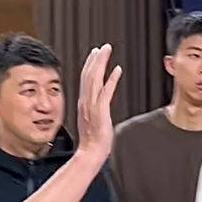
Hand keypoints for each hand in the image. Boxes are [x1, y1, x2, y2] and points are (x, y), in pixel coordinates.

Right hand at [76, 44, 122, 164]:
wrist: (89, 154)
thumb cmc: (92, 143)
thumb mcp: (91, 123)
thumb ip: (94, 112)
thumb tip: (98, 108)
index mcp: (83, 104)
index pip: (85, 80)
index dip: (90, 65)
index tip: (94, 54)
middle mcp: (86, 102)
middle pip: (88, 75)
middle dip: (95, 60)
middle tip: (102, 48)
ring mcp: (92, 106)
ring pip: (94, 79)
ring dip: (101, 63)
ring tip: (106, 51)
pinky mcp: (100, 111)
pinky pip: (106, 92)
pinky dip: (112, 80)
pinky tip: (118, 70)